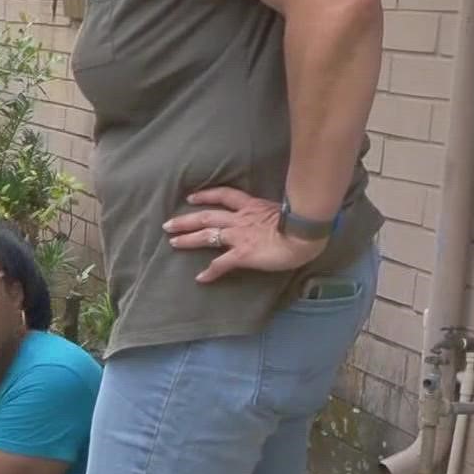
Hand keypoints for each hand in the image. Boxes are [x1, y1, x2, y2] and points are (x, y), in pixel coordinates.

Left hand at [163, 186, 328, 283]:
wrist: (305, 236)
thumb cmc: (301, 225)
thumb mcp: (282, 212)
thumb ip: (270, 214)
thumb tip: (271, 218)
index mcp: (251, 207)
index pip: (224, 195)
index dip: (206, 195)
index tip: (192, 197)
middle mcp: (241, 219)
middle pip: (207, 215)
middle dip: (186, 219)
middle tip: (168, 224)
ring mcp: (240, 236)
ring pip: (208, 235)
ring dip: (188, 239)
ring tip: (173, 243)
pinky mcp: (242, 254)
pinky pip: (221, 264)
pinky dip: (210, 271)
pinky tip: (200, 278)